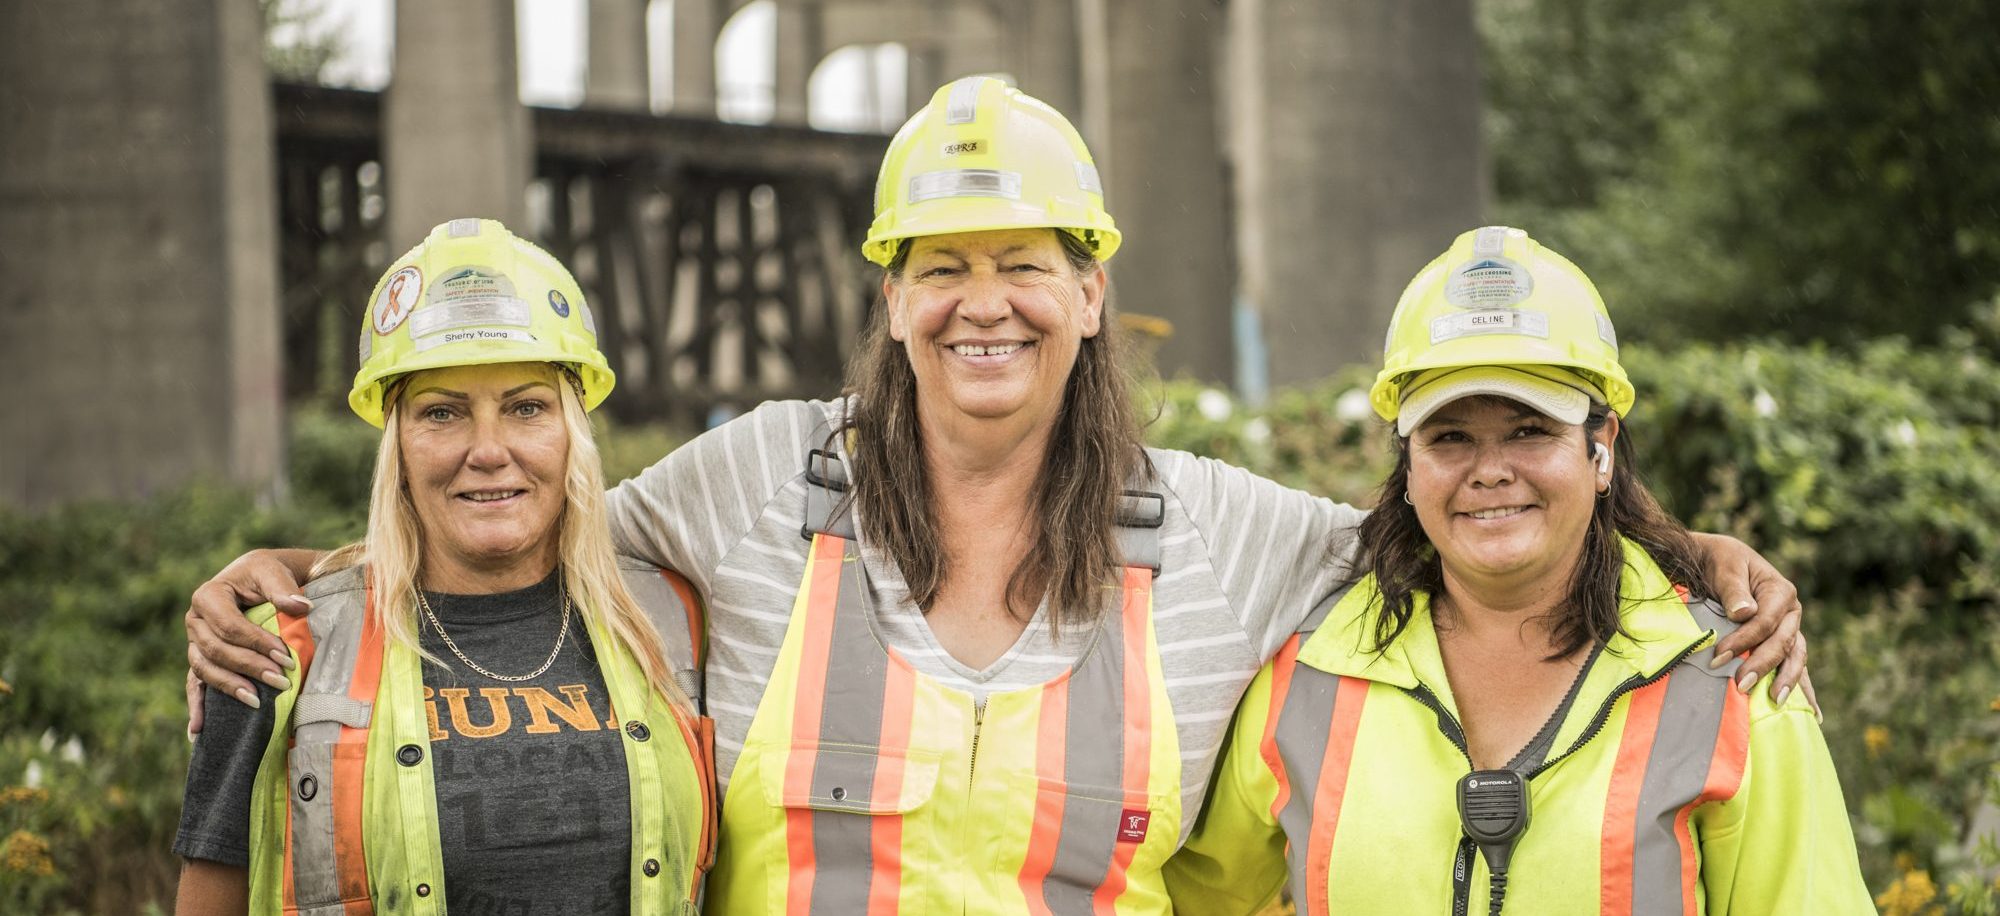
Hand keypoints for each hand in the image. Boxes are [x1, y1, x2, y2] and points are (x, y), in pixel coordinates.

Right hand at [184, 548, 316, 732]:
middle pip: (216, 651)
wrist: (258, 579)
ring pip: (204, 670)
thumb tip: (300, 607)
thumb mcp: (273, 572)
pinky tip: (198, 732)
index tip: (285, 657)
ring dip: (230, 688)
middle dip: (249, 668)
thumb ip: (283, 588)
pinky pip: (194, 684)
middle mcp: (195, 621)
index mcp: (207, 596)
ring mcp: (194, 643)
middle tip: (281, 682)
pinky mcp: (201, 659)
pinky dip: (196, 707)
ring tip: (257, 702)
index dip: (256, 643)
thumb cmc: (266, 574)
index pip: (229, 626)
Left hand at [1691, 532, 1807, 701]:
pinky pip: (1794, 665)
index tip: (1718, 657)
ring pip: (1795, 657)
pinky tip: (1813, 713)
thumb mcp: (1724, 564)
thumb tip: (1744, 613)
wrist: (1712, 561)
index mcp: (1780, 591)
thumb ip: (1733, 588)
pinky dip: (1803, 688)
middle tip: (1740, 686)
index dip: (1743, 641)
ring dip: (1787, 681)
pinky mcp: (1782, 642)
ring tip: (1776, 702)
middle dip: (1762, 666)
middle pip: (1782, 643)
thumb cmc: (1717, 560)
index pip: (1765, 622)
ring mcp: (1789, 629)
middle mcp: (1790, 613)